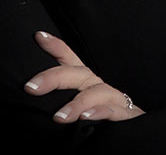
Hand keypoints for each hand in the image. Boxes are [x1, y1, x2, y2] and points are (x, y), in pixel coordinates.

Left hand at [23, 31, 144, 122]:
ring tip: (58, 117)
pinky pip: (113, 112)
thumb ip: (60, 97)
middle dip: (53, 78)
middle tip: (30, 87)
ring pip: (95, 94)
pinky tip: (86, 118)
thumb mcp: (81, 104)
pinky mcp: (126, 114)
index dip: (56, 47)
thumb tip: (31, 92)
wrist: (134, 128)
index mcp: (87, 82)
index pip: (70, 60)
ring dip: (76, 104)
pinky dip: (100, 113)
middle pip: (77, 74)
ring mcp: (113, 98)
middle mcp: (99, 86)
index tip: (39, 36)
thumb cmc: (105, 114)